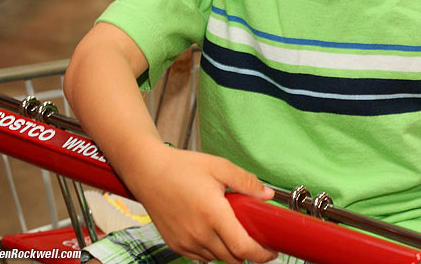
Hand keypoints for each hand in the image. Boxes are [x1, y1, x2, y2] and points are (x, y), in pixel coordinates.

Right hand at [125, 143, 276, 263]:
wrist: (148, 172)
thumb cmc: (183, 167)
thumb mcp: (219, 167)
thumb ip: (246, 182)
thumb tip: (267, 195)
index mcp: (213, 214)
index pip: (242, 248)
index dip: (261, 254)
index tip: (272, 250)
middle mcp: (199, 233)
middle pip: (232, 258)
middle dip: (248, 252)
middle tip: (257, 237)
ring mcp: (185, 242)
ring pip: (217, 258)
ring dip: (230, 251)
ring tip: (234, 230)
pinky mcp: (175, 244)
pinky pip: (201, 257)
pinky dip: (213, 251)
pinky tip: (215, 232)